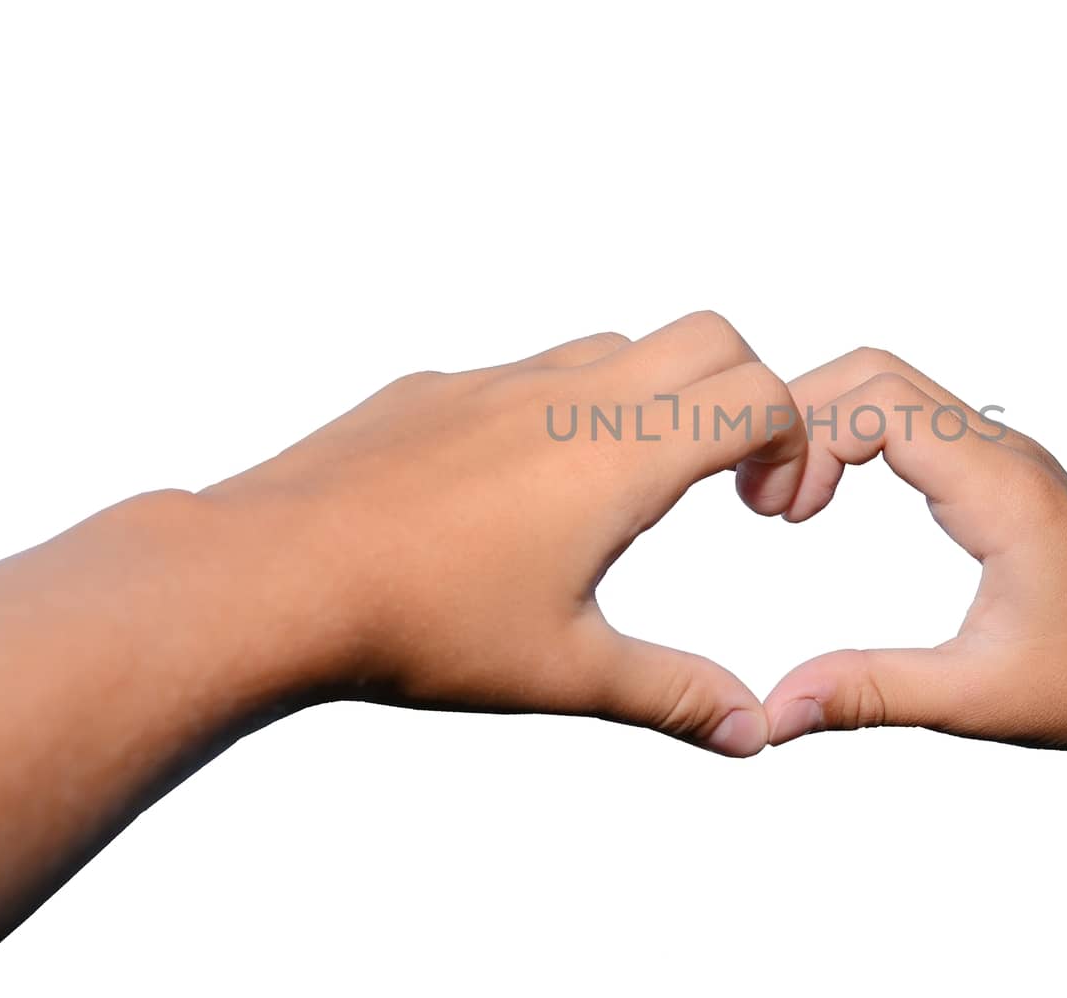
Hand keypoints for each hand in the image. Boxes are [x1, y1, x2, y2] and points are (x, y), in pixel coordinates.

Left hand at [204, 311, 804, 755]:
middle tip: (725, 482)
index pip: (757, 393)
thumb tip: (752, 732)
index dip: (795, 441)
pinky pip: (532, 371)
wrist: (271, 575)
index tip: (767, 509)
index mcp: (620, 454)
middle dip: (746, 393)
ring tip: (624, 495)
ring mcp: (499, 380)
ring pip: (618, 346)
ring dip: (656, 398)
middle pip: (708, 335)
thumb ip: (674, 694)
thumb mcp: (566, 672)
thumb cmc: (419, 623)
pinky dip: (569, 408)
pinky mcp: (436, 387)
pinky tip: (519, 498)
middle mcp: (571, 395)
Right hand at [754, 348, 1066, 750]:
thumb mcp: (979, 698)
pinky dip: (855, 439)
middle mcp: (1002, 453)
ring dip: (825, 426)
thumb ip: (871, 694)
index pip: (878, 402)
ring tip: (789, 505)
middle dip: (800, 420)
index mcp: (1000, 488)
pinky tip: (830, 501)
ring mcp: (1004, 457)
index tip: (782, 516)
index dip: (807, 441)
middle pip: (875, 372)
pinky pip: (912, 420)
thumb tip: (774, 713)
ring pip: (892, 387)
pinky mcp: (1001, 474)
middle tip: (766, 504)